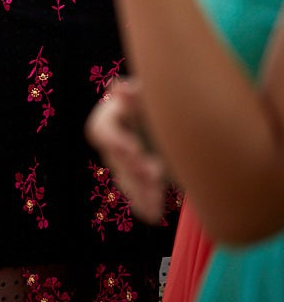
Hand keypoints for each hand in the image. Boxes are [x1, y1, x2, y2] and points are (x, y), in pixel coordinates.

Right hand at [85, 78, 167, 223]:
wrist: (201, 118)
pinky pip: (137, 193)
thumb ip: (141, 94)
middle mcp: (118, 136)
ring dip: (139, 191)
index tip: (134, 150)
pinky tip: (153, 214)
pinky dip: (145, 203)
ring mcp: (129, 159)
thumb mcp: (160, 95)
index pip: (101, 129)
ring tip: (157, 204)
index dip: (113, 141)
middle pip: (114, 159)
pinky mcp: (143, 175)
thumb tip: (118, 87)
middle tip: (155, 174)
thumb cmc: (178, 99)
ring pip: (126, 180)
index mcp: (117, 112)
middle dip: (131, 170)